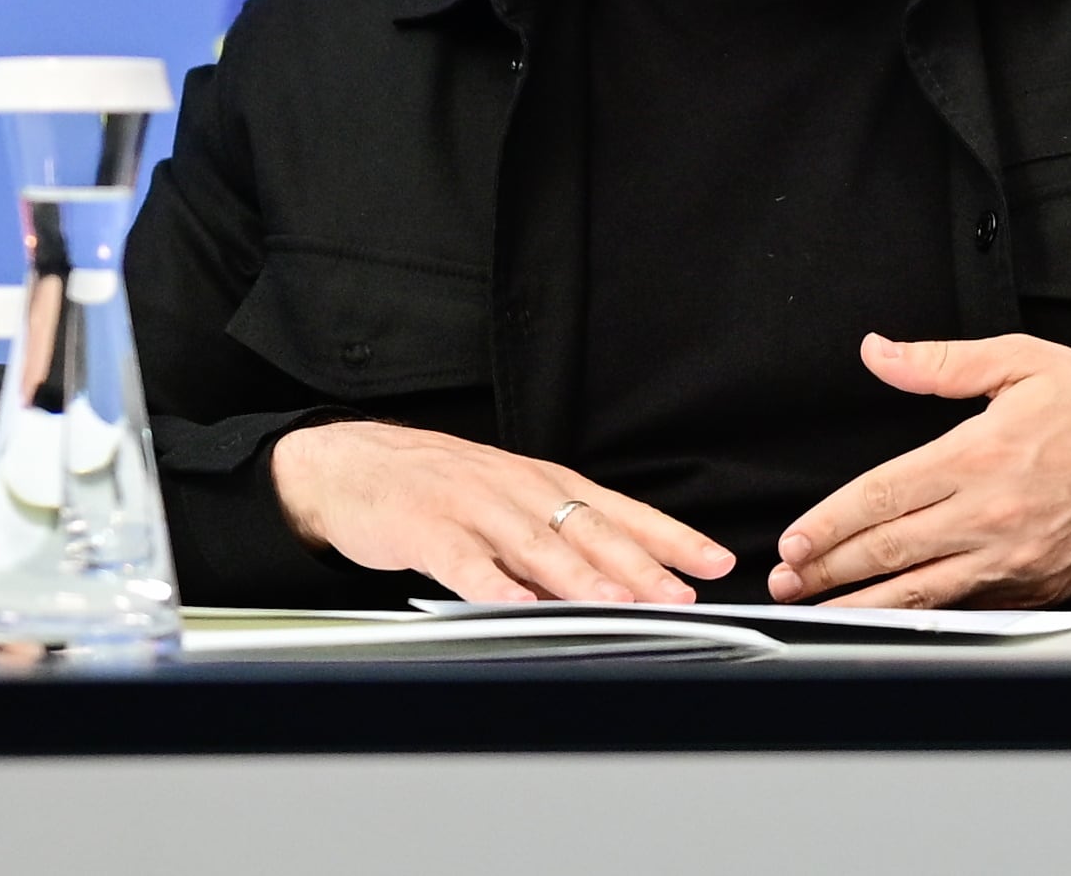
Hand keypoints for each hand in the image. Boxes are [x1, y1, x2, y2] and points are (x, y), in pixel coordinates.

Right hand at [267, 419, 731, 603]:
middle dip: (641, 567)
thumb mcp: (511, 504)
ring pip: (537, 547)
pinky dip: (491, 585)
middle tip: (678, 595)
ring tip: (616, 604)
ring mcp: (475, 508)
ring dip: (579, 579)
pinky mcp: (427, 529)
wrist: (355, 464)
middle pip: (592, 532)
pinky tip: (515, 606)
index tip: (715, 562)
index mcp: (549, 485)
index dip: (672, 538)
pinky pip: (464, 562)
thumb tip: (616, 586)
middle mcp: (522, 491)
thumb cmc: (442, 490)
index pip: (625, 513)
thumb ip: (558, 544)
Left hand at [768, 333, 1070, 607]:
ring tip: (820, 609)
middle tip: (788, 579)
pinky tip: (895, 619)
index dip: (829, 522)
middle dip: (828, 569)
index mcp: (979, 454)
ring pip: (917, 593)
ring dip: (860, 603)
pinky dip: (922, 618)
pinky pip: (966, 608)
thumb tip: (880, 353)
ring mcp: (1010, 559)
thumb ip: (943, 363)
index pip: (881, 496)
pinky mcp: (1034, 588)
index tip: (795, 538)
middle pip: (887, 550)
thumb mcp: (1026, 362)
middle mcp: (988, 513)